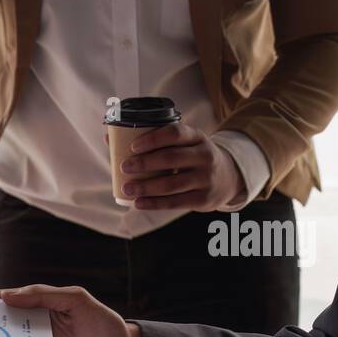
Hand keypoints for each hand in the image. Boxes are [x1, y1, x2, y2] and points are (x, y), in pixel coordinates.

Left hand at [120, 123, 246, 210]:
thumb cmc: (192, 157)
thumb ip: (154, 140)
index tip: (133, 146)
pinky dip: (154, 204)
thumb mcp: (184, 143)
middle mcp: (204, 156)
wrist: (228, 177)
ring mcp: (206, 178)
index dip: (153, 139)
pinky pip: (175, 202)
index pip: (175, 133)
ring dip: (146, 186)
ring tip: (126, 188)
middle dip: (145, 163)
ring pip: (171, 183)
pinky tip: (138, 203)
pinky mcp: (203, 199)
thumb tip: (109, 137)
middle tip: (124, 166)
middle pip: (171, 158)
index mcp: (196, 137)